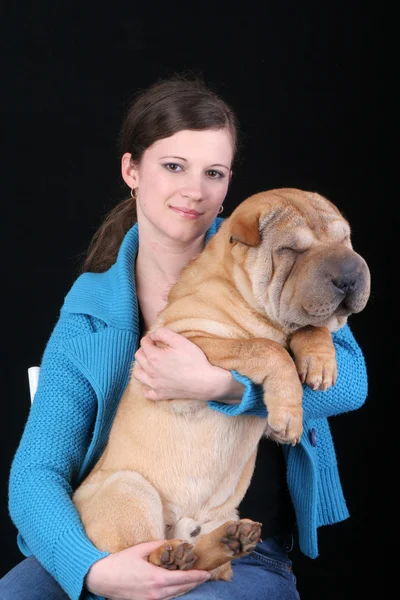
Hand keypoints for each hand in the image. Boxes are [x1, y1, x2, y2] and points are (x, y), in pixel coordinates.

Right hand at [85, 540, 210, 599]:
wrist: (101, 578)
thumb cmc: (120, 562)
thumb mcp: (140, 549)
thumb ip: (159, 545)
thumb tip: (173, 542)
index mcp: (156, 579)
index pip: (183, 578)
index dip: (197, 576)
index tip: (207, 572)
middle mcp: (156, 593)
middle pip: (181, 589)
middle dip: (194, 582)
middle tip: (204, 574)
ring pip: (174, 596)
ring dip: (185, 588)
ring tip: (193, 579)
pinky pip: (165, 599)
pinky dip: (173, 592)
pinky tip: (176, 585)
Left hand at [133, 328, 241, 402]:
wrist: (205, 382)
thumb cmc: (194, 360)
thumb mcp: (180, 340)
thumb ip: (163, 333)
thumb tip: (153, 335)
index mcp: (154, 357)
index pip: (144, 343)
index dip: (150, 337)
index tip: (157, 338)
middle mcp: (150, 371)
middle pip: (138, 356)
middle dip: (144, 349)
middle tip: (154, 347)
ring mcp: (154, 385)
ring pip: (137, 374)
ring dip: (141, 366)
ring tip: (149, 362)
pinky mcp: (161, 395)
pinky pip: (146, 392)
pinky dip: (146, 386)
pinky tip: (153, 380)